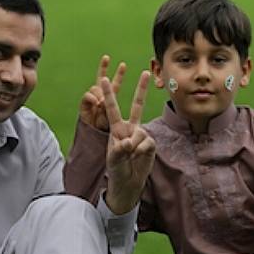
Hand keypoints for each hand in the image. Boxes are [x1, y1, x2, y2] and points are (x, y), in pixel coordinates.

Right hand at [79, 55, 126, 130]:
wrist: (95, 145)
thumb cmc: (108, 135)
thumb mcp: (113, 123)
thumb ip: (109, 111)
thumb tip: (101, 103)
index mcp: (110, 103)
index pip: (115, 86)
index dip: (118, 75)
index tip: (123, 64)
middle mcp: (100, 100)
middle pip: (101, 81)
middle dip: (103, 68)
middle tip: (107, 57)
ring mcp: (91, 103)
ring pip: (95, 88)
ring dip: (100, 92)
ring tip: (102, 103)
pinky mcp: (84, 107)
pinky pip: (87, 96)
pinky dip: (91, 98)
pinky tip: (96, 103)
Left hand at [102, 71, 155, 214]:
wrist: (128, 182)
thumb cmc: (116, 169)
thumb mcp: (113, 159)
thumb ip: (119, 149)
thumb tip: (129, 142)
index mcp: (116, 129)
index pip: (111, 108)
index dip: (107, 94)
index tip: (103, 79)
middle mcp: (129, 128)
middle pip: (137, 106)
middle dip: (141, 89)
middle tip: (145, 71)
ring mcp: (141, 135)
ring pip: (140, 134)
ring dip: (134, 148)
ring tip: (130, 157)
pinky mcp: (150, 144)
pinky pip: (147, 143)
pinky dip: (142, 152)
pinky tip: (139, 157)